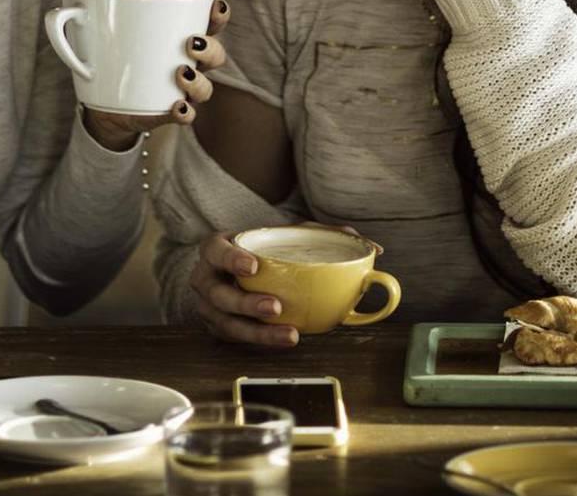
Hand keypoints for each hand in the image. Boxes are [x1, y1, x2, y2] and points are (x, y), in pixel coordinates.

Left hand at [82, 0, 230, 149]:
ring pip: (207, 87)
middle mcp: (188, 63)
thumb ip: (85, 19)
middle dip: (211, 48)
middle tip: (190, 43)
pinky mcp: (168, 114)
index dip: (219, 15)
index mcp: (179, 36)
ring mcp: (181, 91)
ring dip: (199, 81)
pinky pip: (187, 116)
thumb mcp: (100, 32)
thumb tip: (63, 10)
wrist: (102, 101)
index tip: (216, 8)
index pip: (210, 23)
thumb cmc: (110, 56)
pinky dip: (185, 112)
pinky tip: (177, 106)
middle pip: (216, 55)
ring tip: (181, 73)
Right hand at [188, 223, 381, 346]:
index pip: (215, 251)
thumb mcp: (284, 236)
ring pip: (228, 325)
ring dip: (258, 332)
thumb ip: (322, 235)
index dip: (230, 259)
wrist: (236, 272)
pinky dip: (260, 341)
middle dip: (247, 303)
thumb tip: (370, 247)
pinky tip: (282, 339)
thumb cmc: (262, 251)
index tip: (254, 265)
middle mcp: (206, 279)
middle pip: (220, 295)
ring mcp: (210, 308)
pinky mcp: (220, 329)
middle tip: (276, 306)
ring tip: (289, 334)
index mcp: (216, 250)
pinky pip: (237, 340)